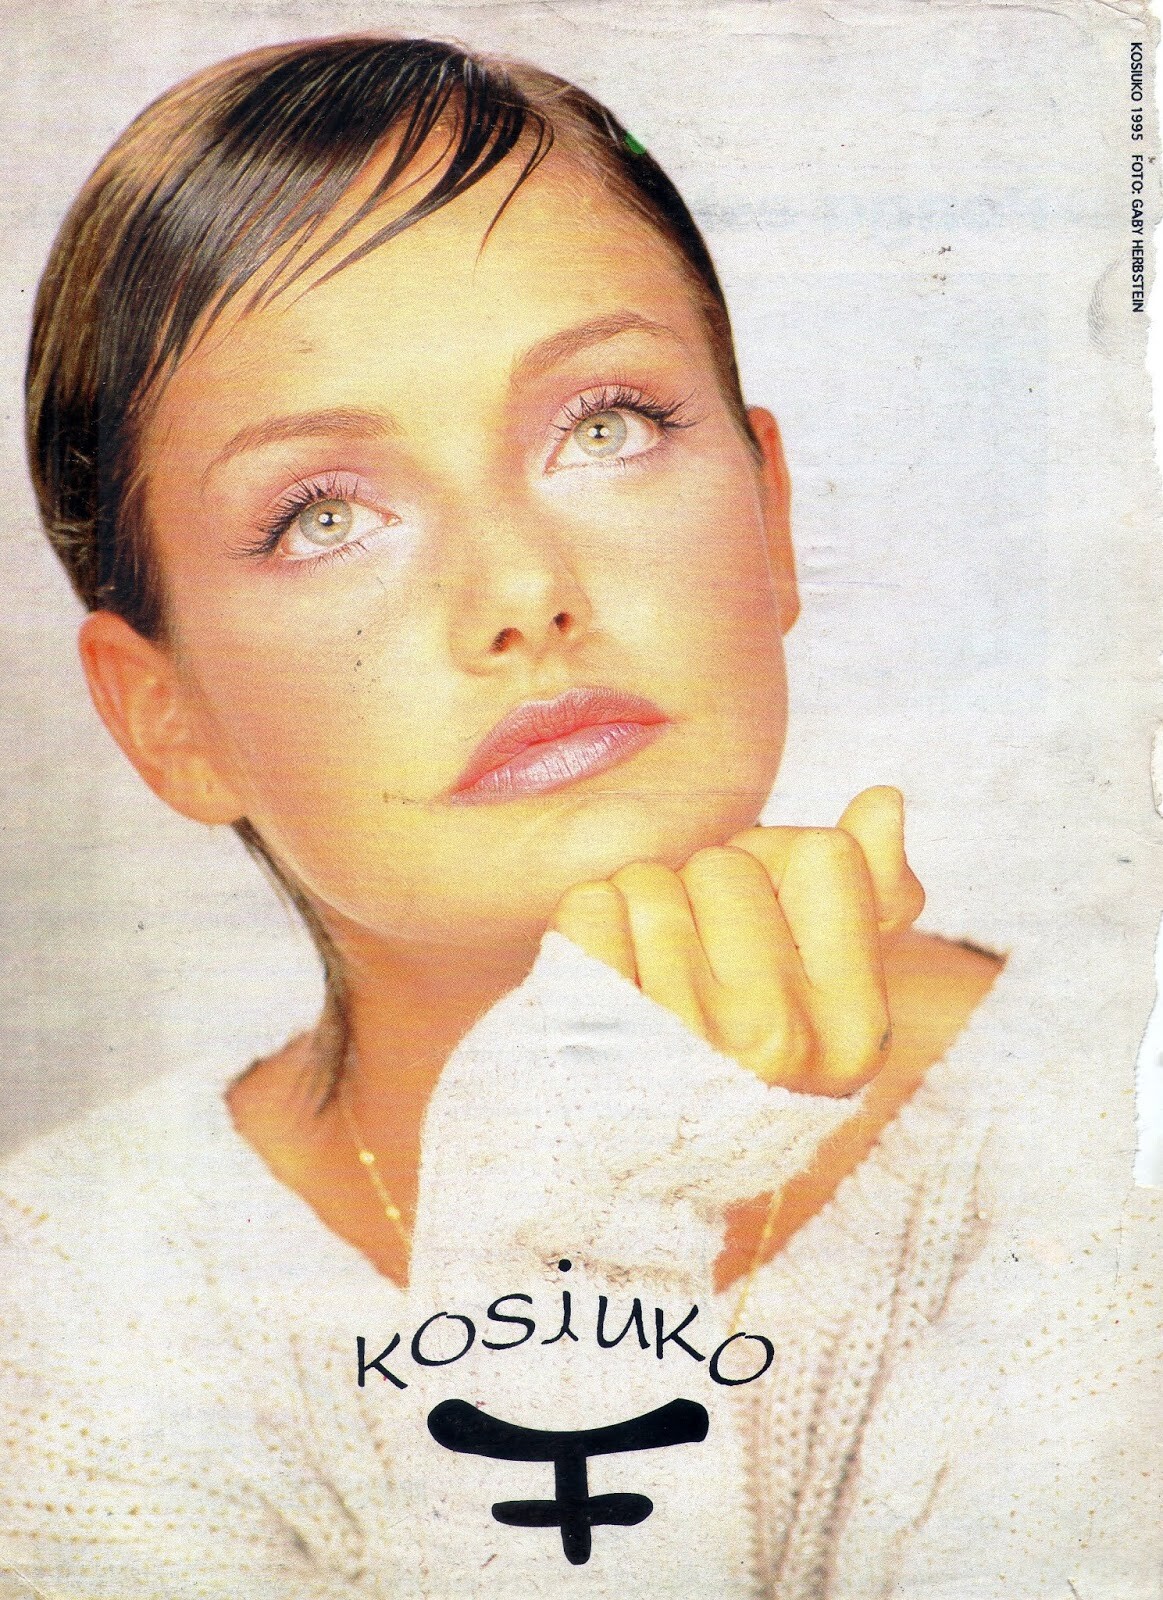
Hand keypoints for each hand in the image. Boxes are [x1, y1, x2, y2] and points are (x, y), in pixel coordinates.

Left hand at [551, 787, 924, 1096]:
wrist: (628, 1170)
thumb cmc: (737, 1061)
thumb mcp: (826, 998)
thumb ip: (867, 894)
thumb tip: (885, 798)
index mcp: (853, 1026)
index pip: (825, 854)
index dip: (784, 869)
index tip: (767, 928)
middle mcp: (777, 1037)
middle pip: (729, 863)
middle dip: (704, 893)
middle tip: (697, 964)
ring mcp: (684, 1036)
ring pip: (653, 881)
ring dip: (642, 910)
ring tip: (649, 975)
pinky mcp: (598, 1028)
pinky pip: (591, 906)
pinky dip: (589, 925)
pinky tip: (606, 978)